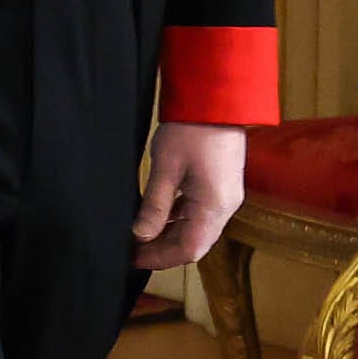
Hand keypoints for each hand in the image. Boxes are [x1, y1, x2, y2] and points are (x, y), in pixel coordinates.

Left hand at [138, 119, 244, 266]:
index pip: (188, 250)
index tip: (134, 259)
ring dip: (169, 235)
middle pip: (194, 243)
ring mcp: (225, 196)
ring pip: (196, 229)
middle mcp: (225, 206)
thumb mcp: (166, 168)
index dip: (159, 258)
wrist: (216, 99)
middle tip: (132, 249)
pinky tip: (157, 216)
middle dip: (162, 250)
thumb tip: (140, 235)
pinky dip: (178, 219)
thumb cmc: (192, 128)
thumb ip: (154, 206)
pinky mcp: (220, 186)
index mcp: (214, 206)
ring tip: (140, 235)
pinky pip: (199, 213)